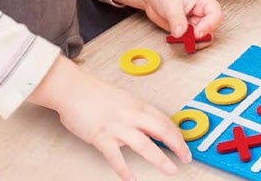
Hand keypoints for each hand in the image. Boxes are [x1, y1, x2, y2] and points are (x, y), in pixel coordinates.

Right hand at [29, 56, 190, 180]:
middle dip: (177, 145)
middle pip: (162, 130)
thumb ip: (132, 116)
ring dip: (160, 159)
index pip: (164, 120)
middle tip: (186, 157)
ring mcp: (118, 126)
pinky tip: (132, 179)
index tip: (184, 144)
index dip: (177, 134)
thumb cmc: (94, 94)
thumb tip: (140, 132)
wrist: (73, 89)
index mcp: (138, 105)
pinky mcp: (102, 136)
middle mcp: (132, 114)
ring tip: (170, 170)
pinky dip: (125, 170)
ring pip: (145, 144)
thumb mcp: (121, 101)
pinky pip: (116, 157)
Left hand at [110, 0, 221, 39]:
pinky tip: (176, 37)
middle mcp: (202, 11)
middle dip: (202, 36)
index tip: (196, 32)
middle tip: (189, 39)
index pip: (216, 15)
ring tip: (181, 38)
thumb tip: (181, 33)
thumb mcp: (171, 4)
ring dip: (193, 41)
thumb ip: (177, 20)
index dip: (209, 25)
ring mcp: (193, 20)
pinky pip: (189, 39)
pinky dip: (184, 42)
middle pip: (211, 28)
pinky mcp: (185, 28)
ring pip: (201, 36)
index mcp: (204, 0)